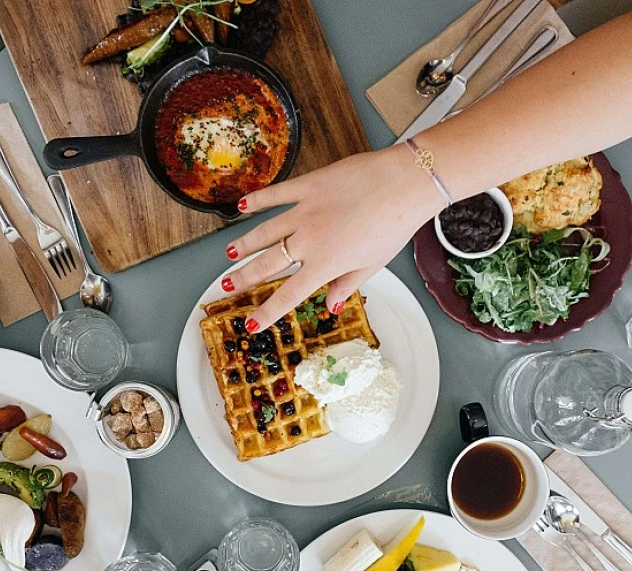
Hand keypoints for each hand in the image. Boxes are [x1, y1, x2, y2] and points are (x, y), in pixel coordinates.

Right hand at [224, 144, 440, 331]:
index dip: (267, 312)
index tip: (251, 324)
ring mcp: (304, 211)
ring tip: (228, 254)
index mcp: (325, 264)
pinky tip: (242, 206)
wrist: (404, 184)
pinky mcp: (308, 186)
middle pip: (267, 264)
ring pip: (264, 231)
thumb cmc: (394, 225)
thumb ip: (347, 285)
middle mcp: (308, 241)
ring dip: (243, 244)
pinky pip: (276, 195)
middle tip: (227, 286)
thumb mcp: (373, 265)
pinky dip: (257, 200)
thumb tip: (331, 306)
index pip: (288, 294)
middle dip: (244, 277)